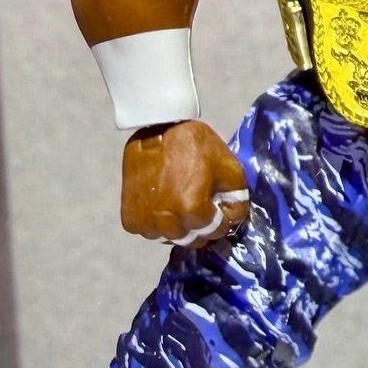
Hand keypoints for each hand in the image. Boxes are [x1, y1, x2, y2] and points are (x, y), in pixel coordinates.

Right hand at [121, 120, 249, 244]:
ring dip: (178, 228)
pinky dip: (155, 224)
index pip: (215, 231)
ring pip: (169, 239)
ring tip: (179, 204)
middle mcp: (167, 222)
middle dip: (201, 227)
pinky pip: (147, 232)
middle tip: (200, 206)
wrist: (158, 128)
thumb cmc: (196, 146)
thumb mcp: (229, 169)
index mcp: (193, 210)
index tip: (218, 206)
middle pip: (192, 240)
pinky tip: (161, 205)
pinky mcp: (129, 217)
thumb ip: (237, 200)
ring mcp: (146, 222)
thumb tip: (233, 222)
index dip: (221, 219)